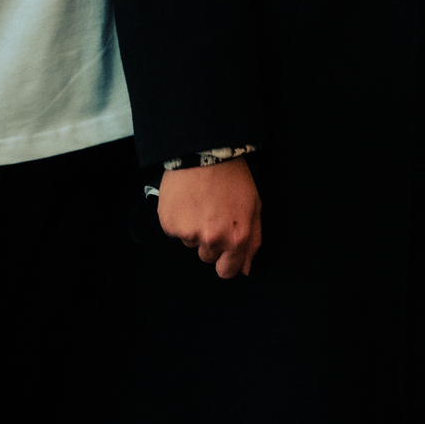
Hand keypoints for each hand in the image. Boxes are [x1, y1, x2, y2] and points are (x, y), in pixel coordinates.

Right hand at [156, 160, 262, 278]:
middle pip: (207, 257)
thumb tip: (244, 270)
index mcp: (236, 239)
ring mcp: (189, 233)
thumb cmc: (233, 177)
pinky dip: (179, 219)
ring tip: (200, 202)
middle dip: (210, 241)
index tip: (223, 249)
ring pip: (190, 242)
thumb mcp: (254, 208)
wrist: (205, 152)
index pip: (227, 271)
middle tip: (212, 214)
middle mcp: (212, 240)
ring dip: (194, 228)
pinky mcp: (170, 224)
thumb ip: (252, 243)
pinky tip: (186, 200)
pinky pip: (174, 231)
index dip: (225, 261)